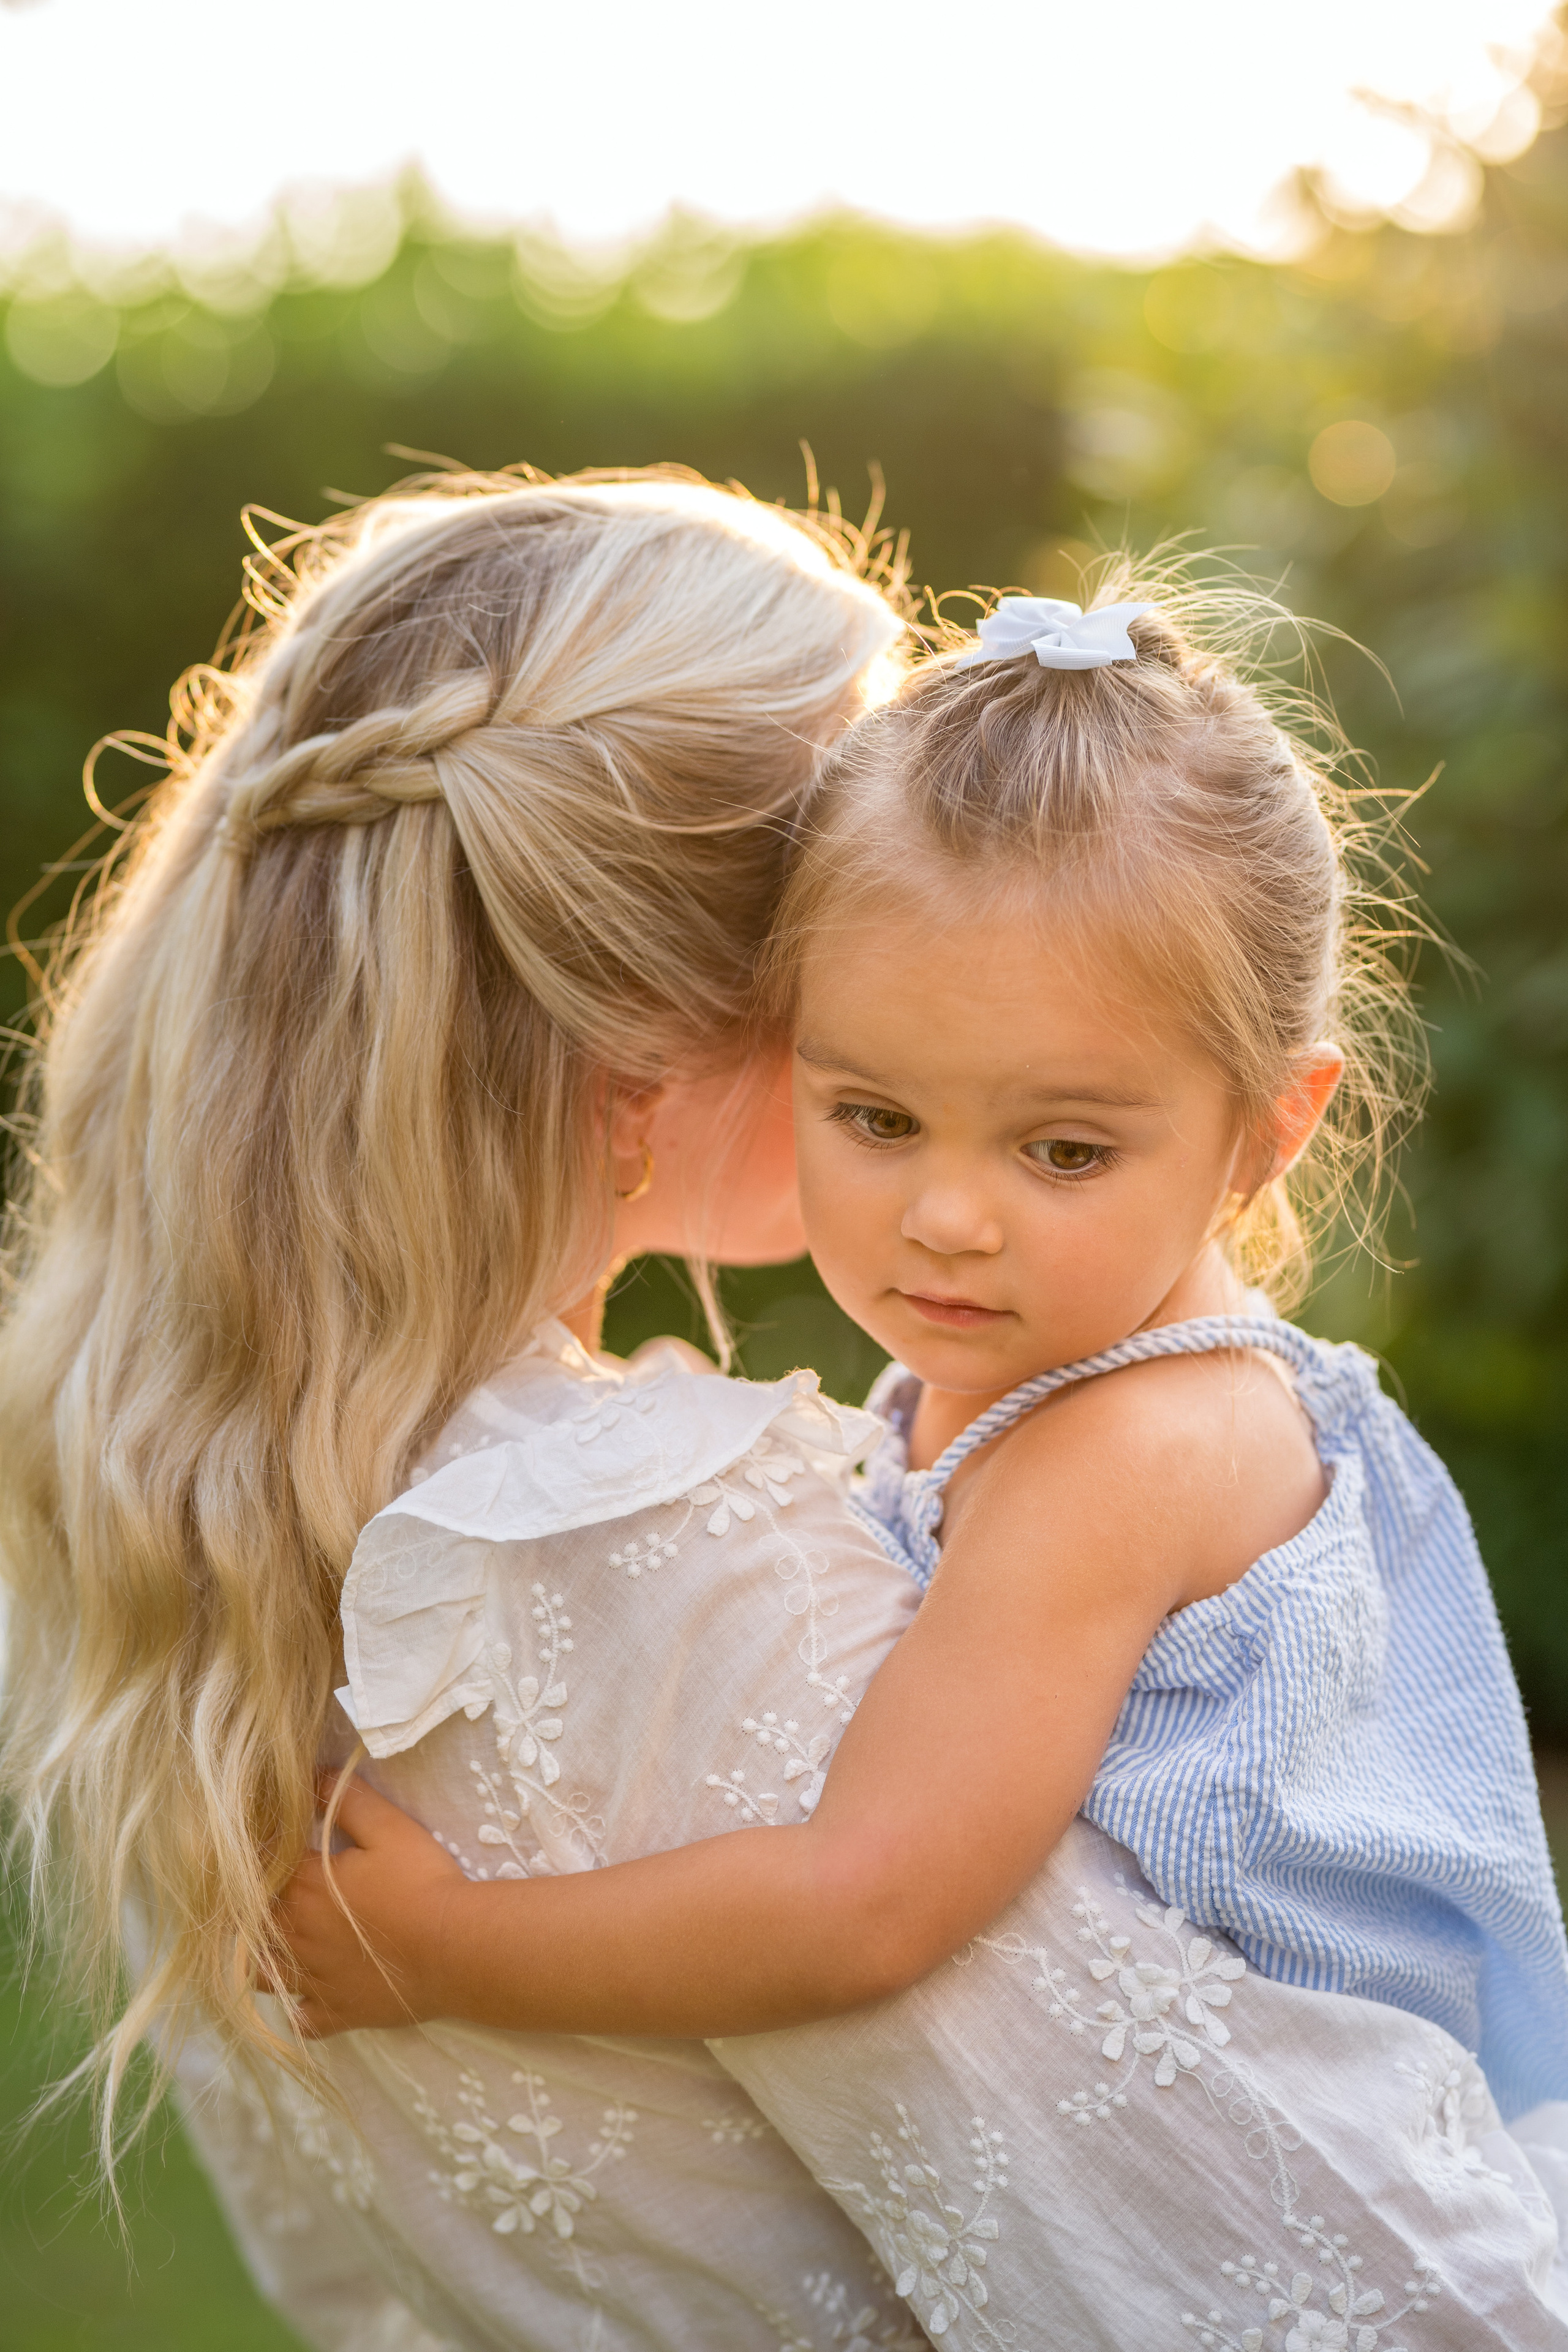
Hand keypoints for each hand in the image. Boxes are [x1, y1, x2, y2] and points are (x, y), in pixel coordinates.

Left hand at [267, 1773, 465, 2037]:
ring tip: (280, 1946)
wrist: (454, 1947)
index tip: (274, 1849)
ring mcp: (313, 1980)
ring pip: (264, 1975)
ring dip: (264, 1960)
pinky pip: (303, 2019)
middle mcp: (295, 1936)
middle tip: (277, 1894)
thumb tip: (311, 1776)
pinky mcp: (336, 2013)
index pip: (261, 1869)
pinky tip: (311, 1996)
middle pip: (253, 1922)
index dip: (264, 1857)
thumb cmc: (422, 1882)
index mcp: (302, 1887)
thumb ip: (346, 1799)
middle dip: (256, 1908)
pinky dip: (300, 2008)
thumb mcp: (388, 1827)